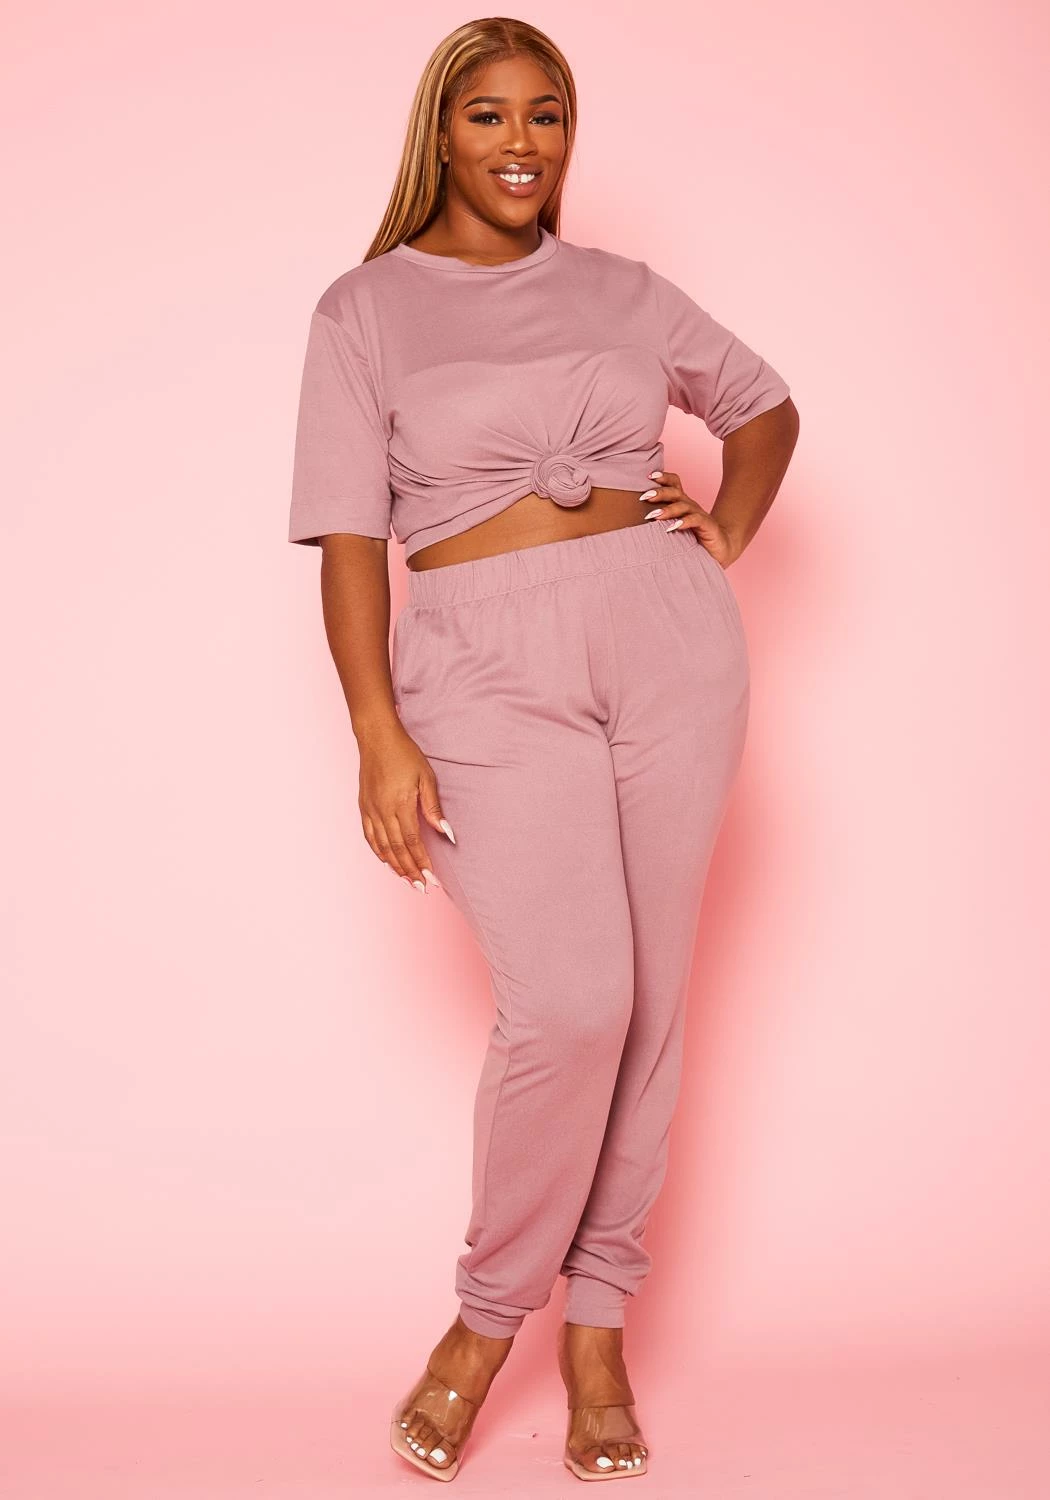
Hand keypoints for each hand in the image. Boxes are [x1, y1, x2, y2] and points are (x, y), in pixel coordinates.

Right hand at [357, 721, 450, 893]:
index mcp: (400, 805)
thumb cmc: (404, 755)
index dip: (422, 862)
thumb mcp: (426, 777)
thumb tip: (446, 833)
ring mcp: (371, 811)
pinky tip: (387, 861)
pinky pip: (370, 837)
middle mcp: (383, 811)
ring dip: (395, 866)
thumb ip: (433, 807)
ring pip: (383, 847)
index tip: (432, 878)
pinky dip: (379, 852)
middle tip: (422, 887)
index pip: (412, 842)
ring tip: (407, 880)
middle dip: (410, 871)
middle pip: (398, 850)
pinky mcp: (364, 808)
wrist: (377, 739)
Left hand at [638, 469, 738, 567]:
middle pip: (675, 492)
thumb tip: (636, 521)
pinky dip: (683, 522)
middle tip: (644, 497)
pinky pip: (695, 520)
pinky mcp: (707, 525)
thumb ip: (661, 522)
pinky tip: (672, 527)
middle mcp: (691, 506)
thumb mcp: (675, 528)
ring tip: (653, 516)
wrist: (721, 548)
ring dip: (667, 509)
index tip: (648, 476)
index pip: (674, 484)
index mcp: (683, 503)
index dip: (663, 477)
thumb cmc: (695, 539)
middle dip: (660, 493)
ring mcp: (699, 515)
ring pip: (683, 506)